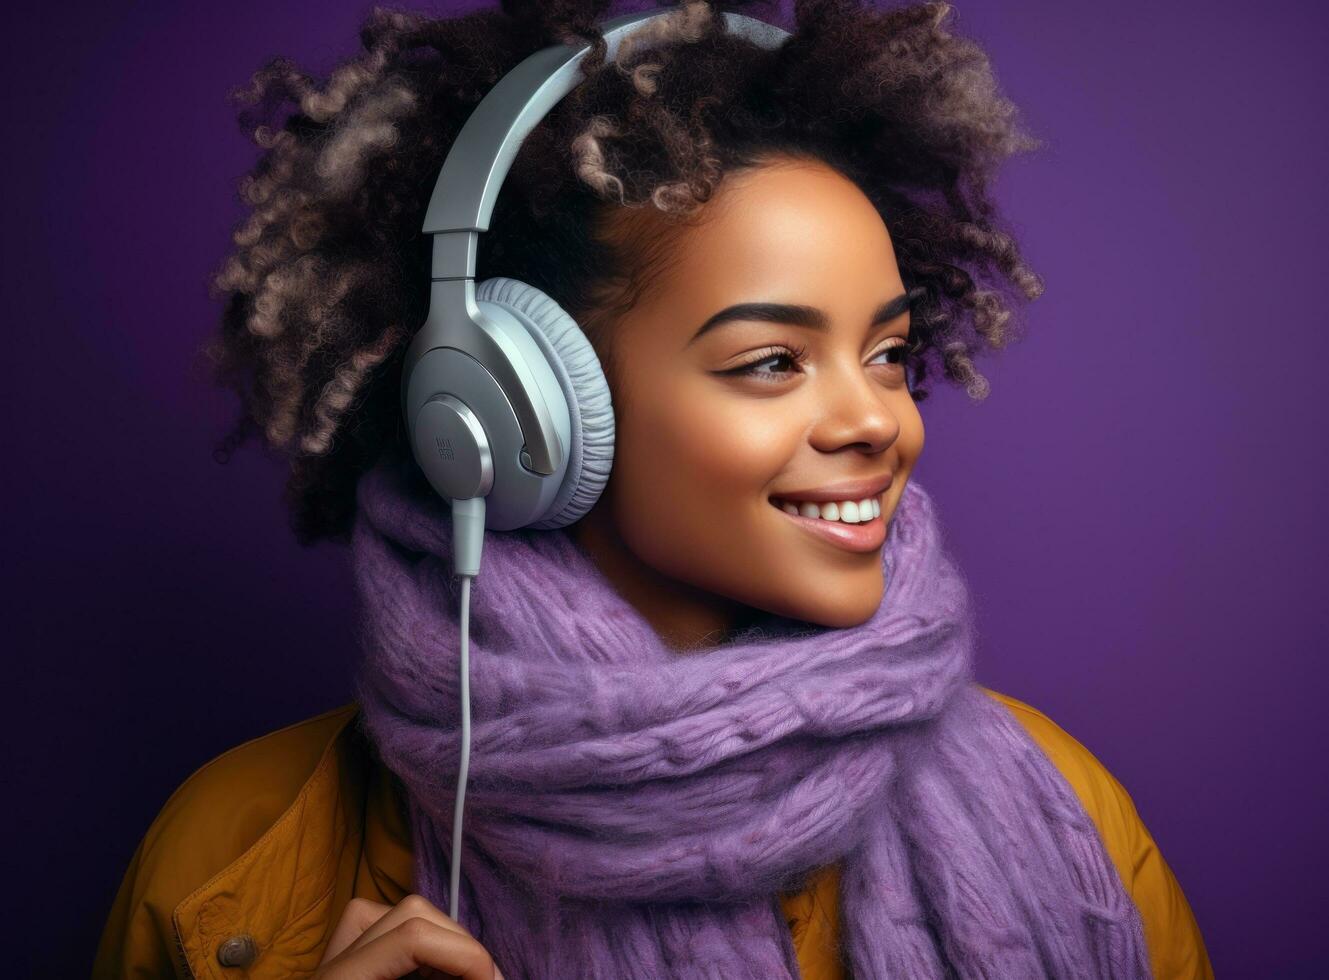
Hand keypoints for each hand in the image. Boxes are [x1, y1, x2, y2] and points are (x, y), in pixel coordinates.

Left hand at [314, 893, 504, 979]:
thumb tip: (487, 976)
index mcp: (341, 979)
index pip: (413, 936)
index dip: (465, 954)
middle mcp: (332, 963)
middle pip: (410, 913)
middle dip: (461, 943)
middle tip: (488, 978)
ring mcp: (334, 961)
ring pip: (395, 911)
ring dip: (443, 938)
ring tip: (467, 974)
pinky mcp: (341, 969)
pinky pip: (375, 927)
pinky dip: (416, 941)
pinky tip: (434, 970)